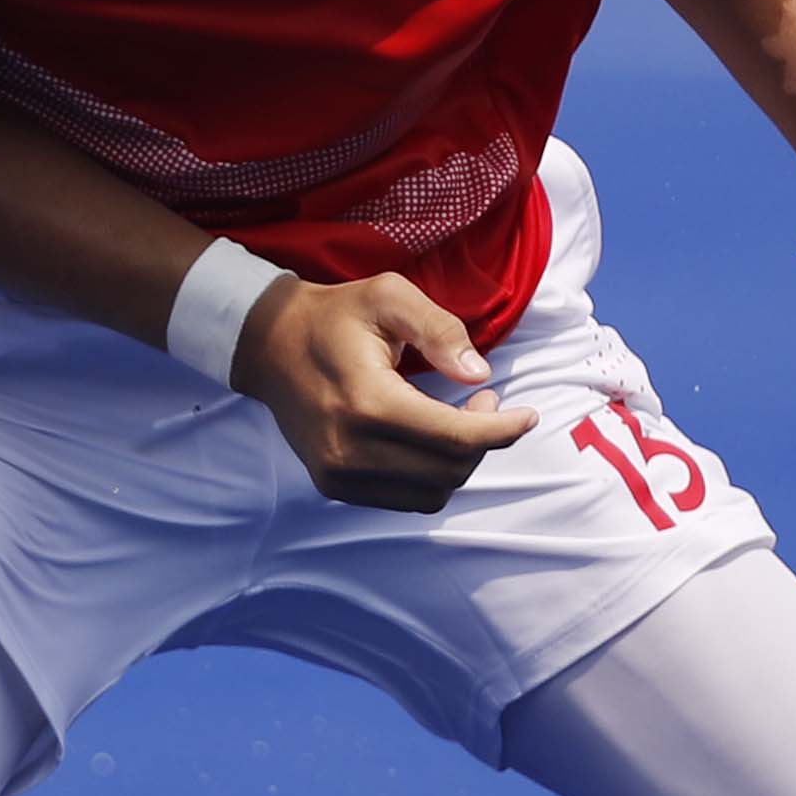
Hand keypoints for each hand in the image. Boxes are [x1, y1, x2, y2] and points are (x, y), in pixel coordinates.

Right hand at [231, 270, 537, 512]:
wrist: (268, 345)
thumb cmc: (334, 315)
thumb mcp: (390, 296)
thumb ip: (440, 330)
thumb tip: (480, 374)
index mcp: (368, 402)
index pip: (456, 438)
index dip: (503, 430)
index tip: (528, 414)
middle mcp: (351, 450)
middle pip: (450, 469)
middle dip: (483, 440)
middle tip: (483, 400)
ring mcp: (339, 475)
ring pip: (432, 493)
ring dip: (458, 461)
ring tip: (456, 419)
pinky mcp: (334, 486)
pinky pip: (406, 499)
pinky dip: (431, 476)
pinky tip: (428, 440)